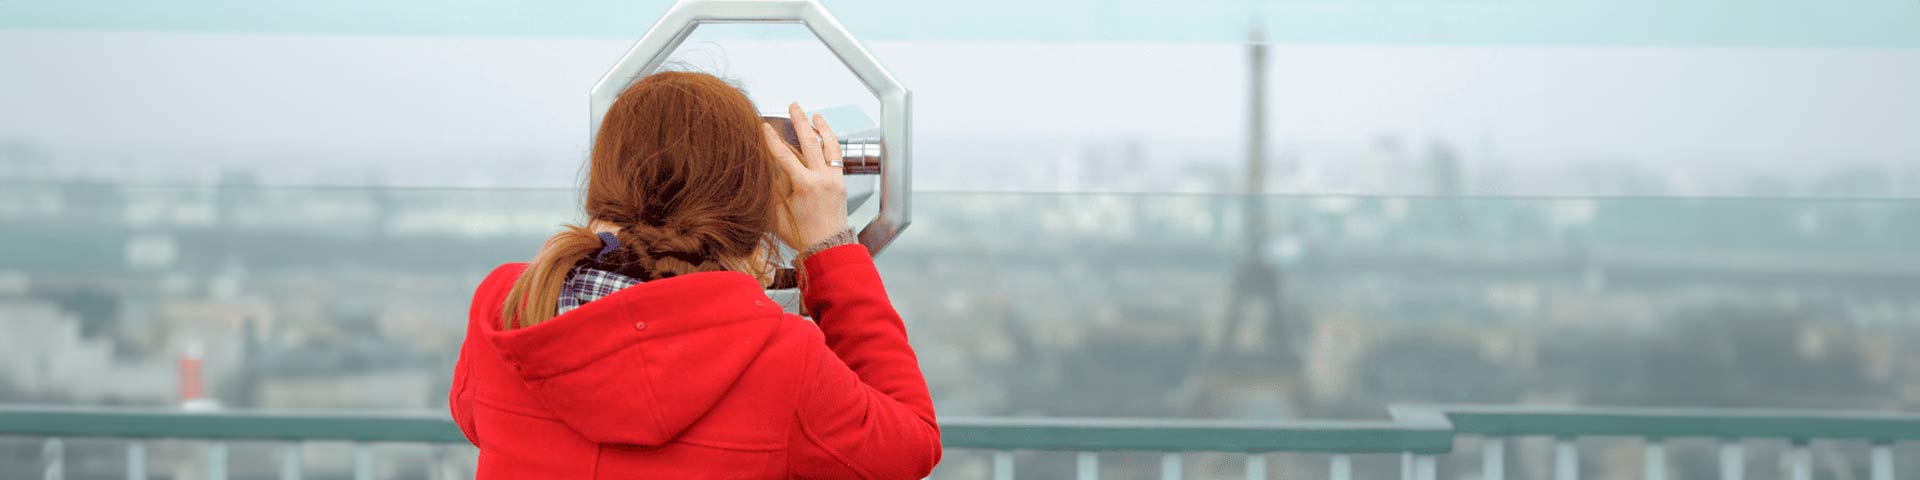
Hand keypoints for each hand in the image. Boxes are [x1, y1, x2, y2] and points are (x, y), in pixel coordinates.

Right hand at [763, 102, 848, 250]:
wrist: (828, 247)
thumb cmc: (802, 235)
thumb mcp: (777, 214)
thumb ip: (771, 190)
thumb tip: (765, 170)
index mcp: (805, 186)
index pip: (784, 156)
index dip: (772, 140)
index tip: (764, 126)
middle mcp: (822, 179)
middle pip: (809, 142)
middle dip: (800, 121)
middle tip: (793, 106)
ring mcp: (834, 179)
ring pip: (829, 146)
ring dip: (822, 128)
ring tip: (815, 115)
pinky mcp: (841, 182)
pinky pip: (836, 157)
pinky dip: (830, 144)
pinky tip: (824, 137)